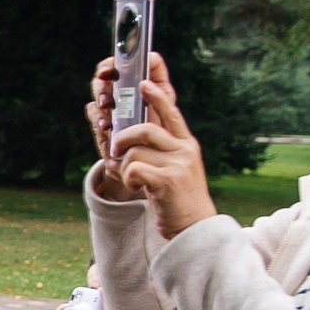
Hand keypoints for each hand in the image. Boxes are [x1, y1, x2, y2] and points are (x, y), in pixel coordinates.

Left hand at [107, 62, 213, 237]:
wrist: (194, 228)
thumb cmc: (178, 199)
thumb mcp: (175, 169)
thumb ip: (162, 151)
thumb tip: (131, 139)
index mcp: (186, 144)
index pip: (171, 113)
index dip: (157, 96)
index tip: (144, 82)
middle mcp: (185, 150)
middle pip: (145, 130)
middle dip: (123, 139)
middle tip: (115, 151)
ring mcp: (178, 164)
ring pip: (135, 152)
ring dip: (125, 167)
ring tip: (132, 180)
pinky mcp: (168, 180)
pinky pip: (134, 169)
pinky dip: (128, 178)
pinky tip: (137, 187)